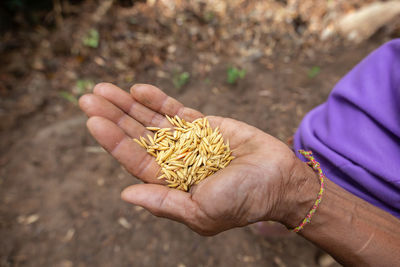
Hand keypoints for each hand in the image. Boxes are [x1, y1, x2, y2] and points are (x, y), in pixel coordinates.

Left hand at [79, 83, 311, 234]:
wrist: (279, 179)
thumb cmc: (243, 201)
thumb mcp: (202, 212)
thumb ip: (165, 203)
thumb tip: (125, 195)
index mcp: (170, 184)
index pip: (135, 160)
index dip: (113, 141)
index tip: (93, 121)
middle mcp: (174, 160)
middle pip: (137, 136)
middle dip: (113, 117)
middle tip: (87, 99)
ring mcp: (187, 140)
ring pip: (152, 120)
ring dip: (128, 104)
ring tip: (103, 89)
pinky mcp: (203, 124)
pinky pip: (176, 111)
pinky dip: (158, 100)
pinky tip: (139, 90)